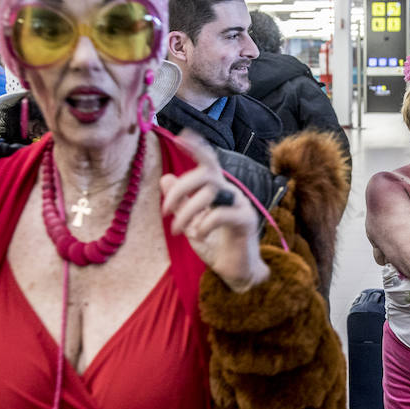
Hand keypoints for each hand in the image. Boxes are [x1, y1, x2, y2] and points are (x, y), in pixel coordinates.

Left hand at [159, 132, 268, 292]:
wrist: (235, 272)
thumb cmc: (214, 246)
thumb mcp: (190, 223)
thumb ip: (179, 202)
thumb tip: (165, 178)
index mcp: (217, 190)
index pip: (208, 162)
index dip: (197, 147)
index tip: (180, 136)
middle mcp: (230, 192)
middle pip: (206, 173)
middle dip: (181, 189)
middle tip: (164, 211)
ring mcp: (240, 205)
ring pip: (211, 191)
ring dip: (187, 210)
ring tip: (176, 229)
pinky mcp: (246, 222)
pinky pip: (222, 214)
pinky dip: (204, 224)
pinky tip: (198, 235)